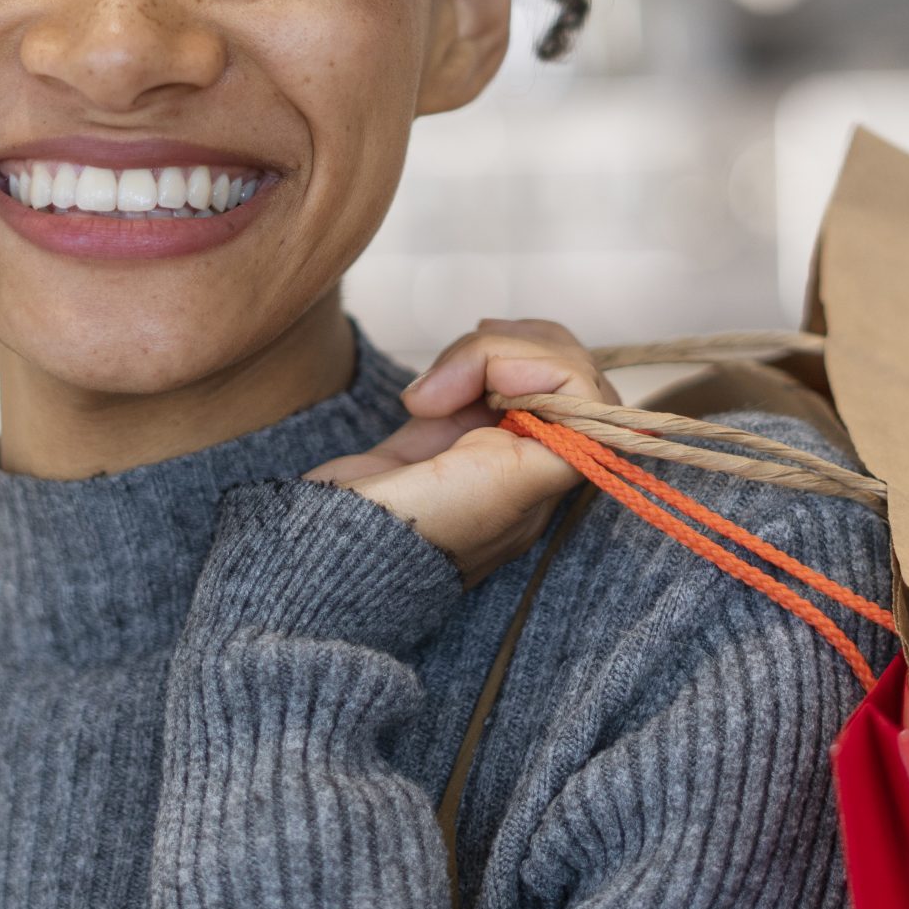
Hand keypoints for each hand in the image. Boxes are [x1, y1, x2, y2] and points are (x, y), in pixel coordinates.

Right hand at [305, 319, 619, 584]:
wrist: (319, 558)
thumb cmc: (407, 537)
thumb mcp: (496, 494)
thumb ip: (554, 448)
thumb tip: (575, 396)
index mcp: (544, 484)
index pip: (588, 399)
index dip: (546, 369)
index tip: (495, 380)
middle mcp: (522, 462)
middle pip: (560, 372)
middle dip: (511, 351)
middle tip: (452, 377)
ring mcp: (481, 443)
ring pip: (520, 364)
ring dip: (479, 355)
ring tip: (430, 390)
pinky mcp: (441, 431)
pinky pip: (475, 376)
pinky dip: (457, 365)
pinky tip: (424, 391)